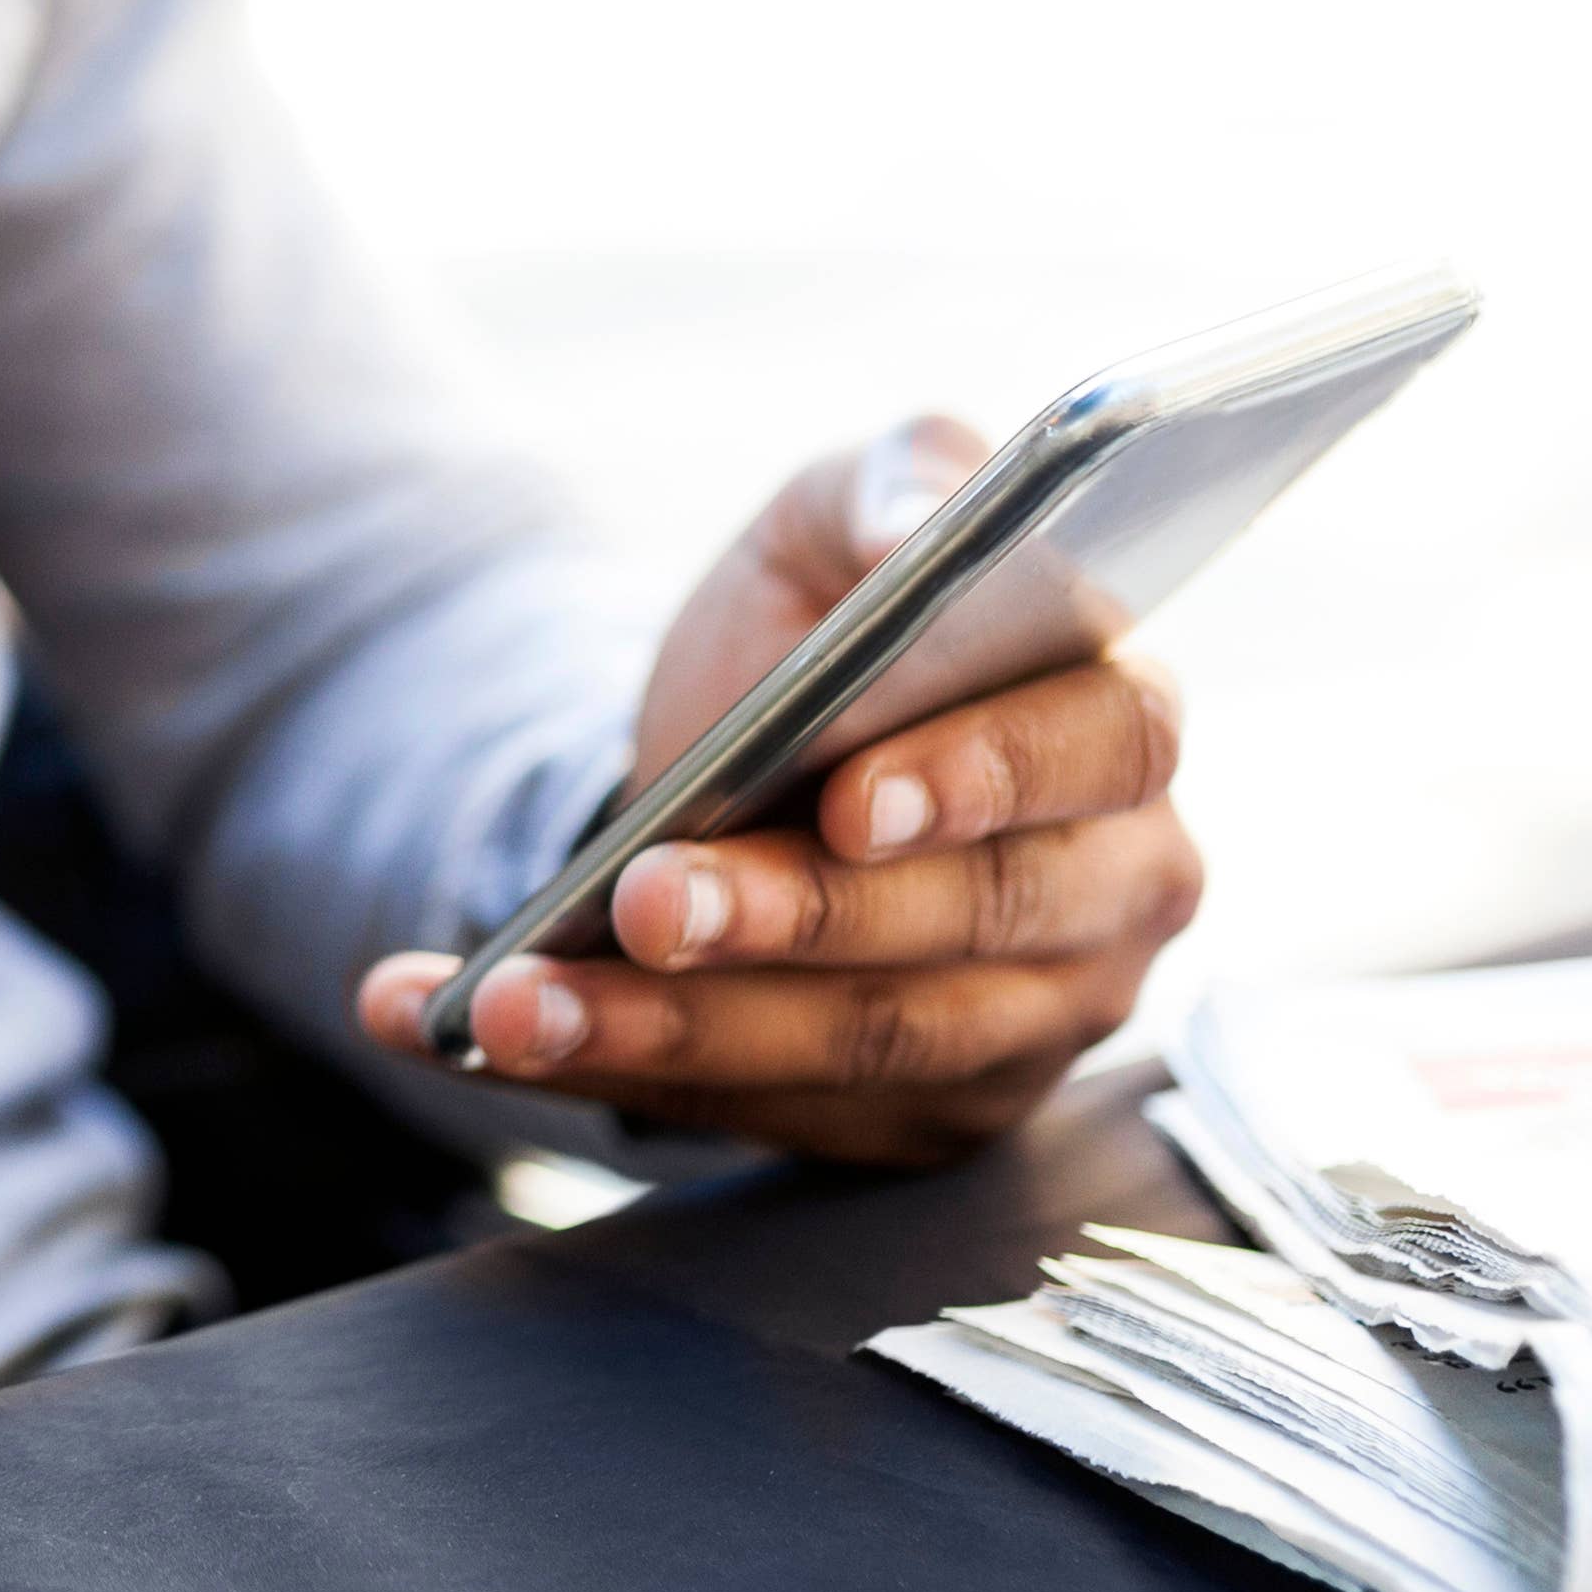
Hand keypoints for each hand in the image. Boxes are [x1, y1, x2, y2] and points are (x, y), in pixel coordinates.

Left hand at [349, 417, 1205, 1167]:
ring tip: (519, 1001)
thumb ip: (899, 479)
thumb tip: (920, 524)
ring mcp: (1032, 1019)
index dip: (978, 781)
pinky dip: (615, 1072)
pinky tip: (469, 1027)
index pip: (1100, 753)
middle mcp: (1112, 889)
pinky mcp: (924, 1113)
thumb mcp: (841, 517)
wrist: (741, 756)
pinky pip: (771, 1112)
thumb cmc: (831, 620)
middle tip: (641, 903)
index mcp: (1122, 722)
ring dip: (676, 1028)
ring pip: (865, 1041)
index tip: (848, 802)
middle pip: (969, 920)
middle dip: (791, 918)